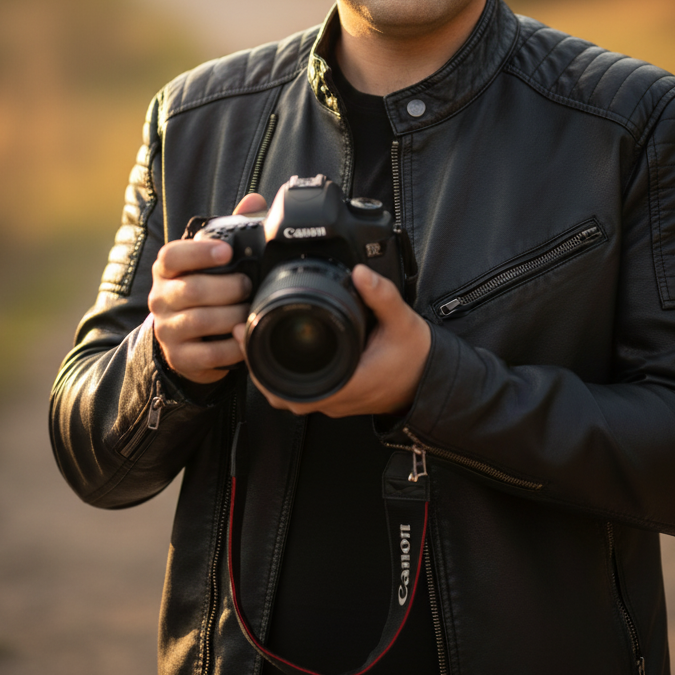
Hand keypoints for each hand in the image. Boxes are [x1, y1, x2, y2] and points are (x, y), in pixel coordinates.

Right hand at [149, 193, 266, 383]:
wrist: (185, 337)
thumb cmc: (204, 288)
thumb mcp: (213, 259)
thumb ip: (232, 229)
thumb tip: (254, 202)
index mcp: (167, 270)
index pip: (172, 256)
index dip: (199, 252)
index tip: (227, 251)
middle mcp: (161, 298)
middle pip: (192, 290)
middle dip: (228, 288)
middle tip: (248, 286)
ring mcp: (167, 329)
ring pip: (201, 321)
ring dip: (233, 316)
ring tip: (250, 311)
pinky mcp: (179, 357)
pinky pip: (208, 354)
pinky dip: (232, 347)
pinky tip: (243, 337)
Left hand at [234, 264, 431, 416]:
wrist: (432, 381)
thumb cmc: (417, 357)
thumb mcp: (402, 321)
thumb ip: (381, 295)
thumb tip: (360, 272)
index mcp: (346, 382)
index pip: (290, 387)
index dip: (261, 365)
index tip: (246, 336)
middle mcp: (335, 398)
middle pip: (279, 393)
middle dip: (256, 365)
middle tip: (242, 332)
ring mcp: (335, 401)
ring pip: (288, 395)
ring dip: (268, 372)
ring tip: (254, 339)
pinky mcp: (337, 397)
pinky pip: (301, 391)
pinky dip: (284, 375)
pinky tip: (278, 352)